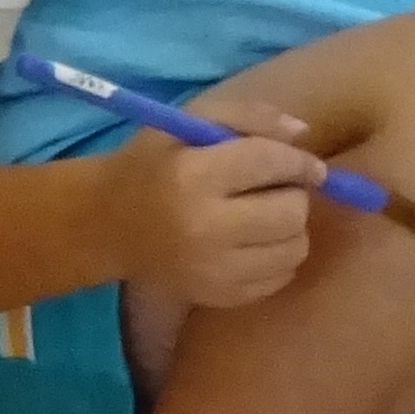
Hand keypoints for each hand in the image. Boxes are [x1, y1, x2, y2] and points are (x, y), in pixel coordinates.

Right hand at [100, 112, 329, 310]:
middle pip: (292, 211)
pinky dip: (277, 257)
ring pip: (294, 247)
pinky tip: (252, 242)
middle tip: (276, 189)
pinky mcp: (216, 296)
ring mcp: (211, 270)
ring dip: (289, 227)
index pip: (273, 164)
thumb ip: (250, 117)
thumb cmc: (153, 164)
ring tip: (262, 215)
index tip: (308, 165)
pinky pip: (280, 277)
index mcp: (194, 176)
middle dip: (294, 195)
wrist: (106, 224)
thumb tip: (303, 134)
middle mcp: (204, 228)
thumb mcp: (191, 123)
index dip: (301, 162)